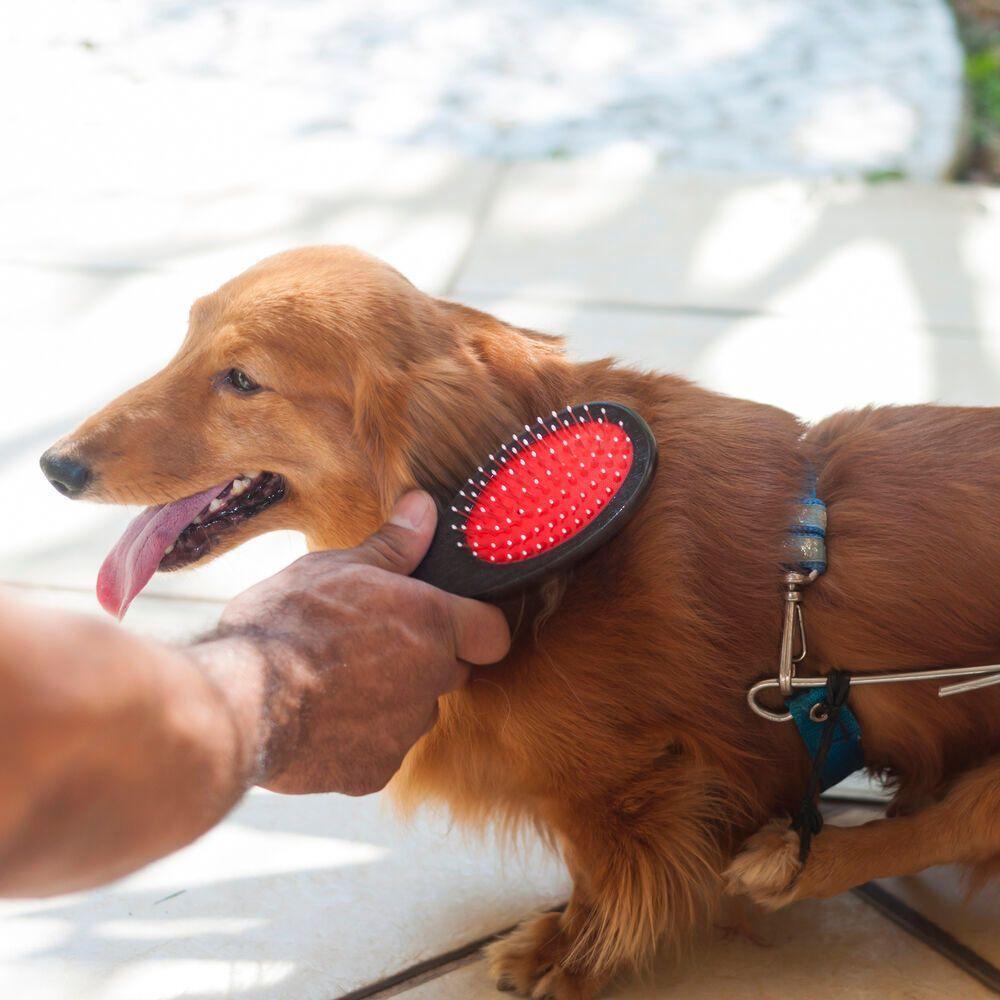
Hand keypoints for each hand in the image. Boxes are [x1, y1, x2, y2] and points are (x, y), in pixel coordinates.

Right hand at [215, 491, 510, 794]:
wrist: (240, 700)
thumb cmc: (288, 622)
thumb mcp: (337, 566)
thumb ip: (394, 545)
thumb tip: (425, 508)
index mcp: (433, 623)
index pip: (492, 633)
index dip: (474, 626)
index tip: (448, 619)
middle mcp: (432, 681)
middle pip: (449, 671)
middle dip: (422, 659)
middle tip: (370, 642)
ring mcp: (404, 732)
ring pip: (412, 712)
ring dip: (387, 697)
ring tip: (331, 678)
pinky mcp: (373, 773)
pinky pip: (377, 750)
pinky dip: (356, 737)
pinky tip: (316, 715)